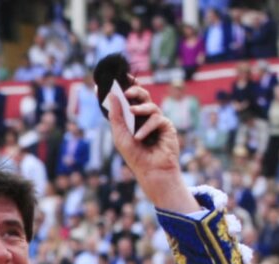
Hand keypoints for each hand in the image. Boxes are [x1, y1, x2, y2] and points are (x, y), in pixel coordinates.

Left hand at [106, 85, 198, 213]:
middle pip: (142, 96)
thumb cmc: (134, 156)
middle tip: (126, 91)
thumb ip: (116, 115)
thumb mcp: (120, 135)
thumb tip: (112, 95)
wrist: (151, 171)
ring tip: (132, 112)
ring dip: (140, 108)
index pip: (128, 99)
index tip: (117, 77)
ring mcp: (156, 121)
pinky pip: (157, 119)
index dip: (125, 87)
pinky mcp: (166, 127)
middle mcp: (144, 118)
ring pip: (150, 105)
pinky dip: (147, 127)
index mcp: (132, 119)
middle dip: (134, 90)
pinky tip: (140, 137)